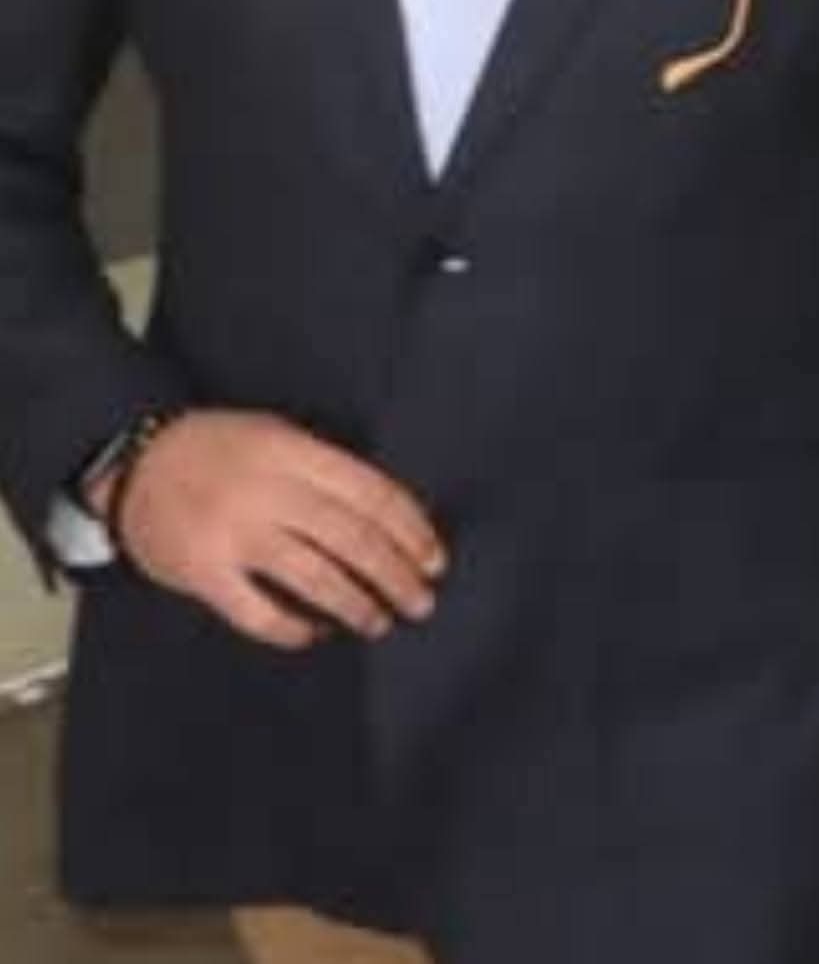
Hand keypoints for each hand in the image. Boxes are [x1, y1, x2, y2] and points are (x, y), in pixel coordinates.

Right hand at [86, 409, 447, 649]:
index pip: (368, 491)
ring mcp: (234, 535)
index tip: (434, 557)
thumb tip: (388, 517)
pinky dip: (295, 629)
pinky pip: (260, 613)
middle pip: (350, 538)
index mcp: (290, 450)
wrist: (134, 465)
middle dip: (395, 574)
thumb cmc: (217, 449)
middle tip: (422, 600)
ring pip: (314, 578)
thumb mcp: (275, 435)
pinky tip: (316, 633)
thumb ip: (323, 469)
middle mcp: (267, 491)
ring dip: (357, 605)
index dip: (409, 529)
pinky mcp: (206, 575)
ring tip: (380, 621)